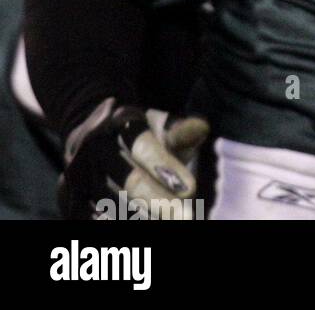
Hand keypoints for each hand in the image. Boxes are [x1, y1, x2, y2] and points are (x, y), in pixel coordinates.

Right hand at [60, 99, 208, 219]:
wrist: (91, 136)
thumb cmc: (137, 133)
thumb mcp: (156, 123)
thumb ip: (178, 130)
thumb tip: (201, 128)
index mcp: (118, 122)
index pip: (144, 147)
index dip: (165, 167)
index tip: (190, 189)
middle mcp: (93, 149)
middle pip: (130, 181)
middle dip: (158, 202)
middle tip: (185, 217)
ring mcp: (78, 178)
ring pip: (113, 206)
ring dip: (140, 218)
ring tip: (171, 223)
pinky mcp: (70, 202)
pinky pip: (92, 220)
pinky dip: (113, 226)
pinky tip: (141, 233)